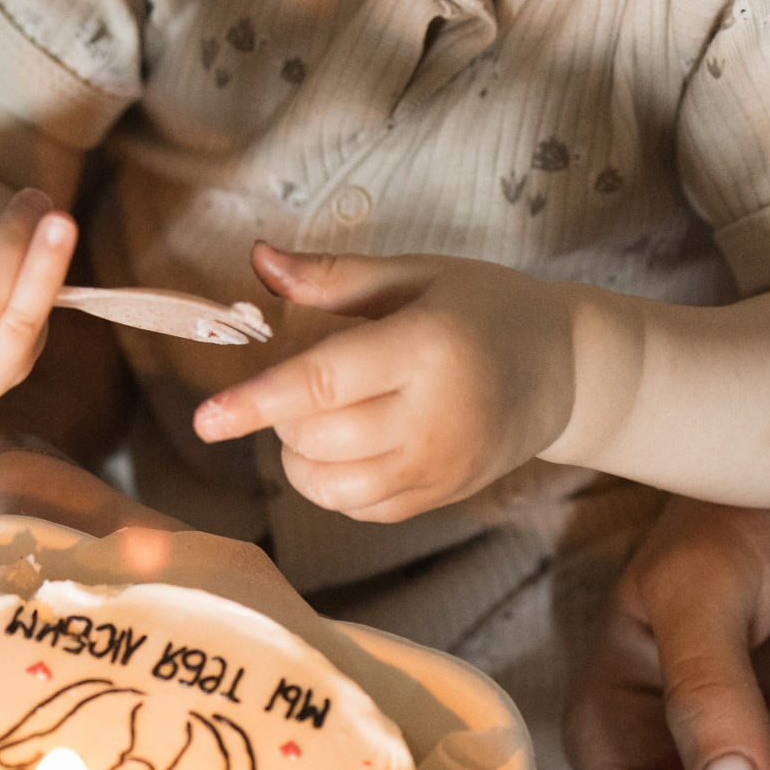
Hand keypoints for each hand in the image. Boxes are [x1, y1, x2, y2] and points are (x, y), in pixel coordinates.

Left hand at [189, 243, 575, 521]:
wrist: (565, 369)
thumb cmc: (484, 308)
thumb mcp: (417, 274)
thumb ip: (333, 277)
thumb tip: (258, 260)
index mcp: (425, 348)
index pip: (323, 383)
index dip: (256, 402)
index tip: (204, 420)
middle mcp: (434, 417)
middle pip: (316, 438)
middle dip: (284, 415)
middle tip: (309, 380)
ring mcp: (439, 468)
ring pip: (329, 486)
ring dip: (300, 456)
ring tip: (322, 417)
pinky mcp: (438, 498)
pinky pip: (356, 509)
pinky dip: (332, 482)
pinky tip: (352, 445)